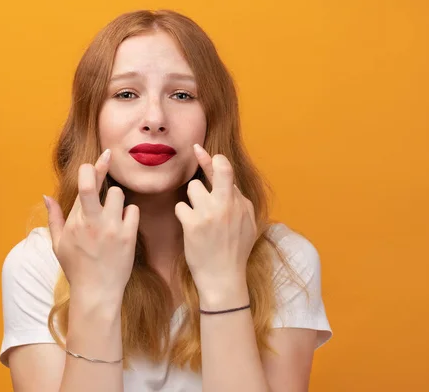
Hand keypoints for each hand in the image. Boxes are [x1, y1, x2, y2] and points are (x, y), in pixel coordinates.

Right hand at [44, 149, 139, 303]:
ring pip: (118, 195)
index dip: (92, 168)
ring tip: (112, 212)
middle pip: (95, 185)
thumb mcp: (58, 245)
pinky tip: (123, 225)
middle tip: (108, 157)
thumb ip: (54, 218)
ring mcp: (112, 228)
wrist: (97, 291)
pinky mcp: (128, 237)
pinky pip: (133, 211)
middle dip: (101, 169)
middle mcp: (92, 221)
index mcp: (75, 221)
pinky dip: (129, 214)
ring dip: (115, 199)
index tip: (102, 156)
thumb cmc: (76, 268)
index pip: (83, 187)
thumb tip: (46, 196)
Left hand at [174, 144, 257, 305]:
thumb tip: (230, 183)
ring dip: (191, 198)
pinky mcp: (193, 224)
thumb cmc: (235, 252)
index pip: (228, 172)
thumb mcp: (248, 224)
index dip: (213, 159)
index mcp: (241, 204)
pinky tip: (190, 226)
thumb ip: (240, 202)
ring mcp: (210, 213)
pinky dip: (183, 215)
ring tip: (198, 215)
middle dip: (206, 161)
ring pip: (192, 188)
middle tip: (196, 154)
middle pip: (219, 169)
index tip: (199, 151)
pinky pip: (180, 206)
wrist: (224, 278)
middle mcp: (227, 205)